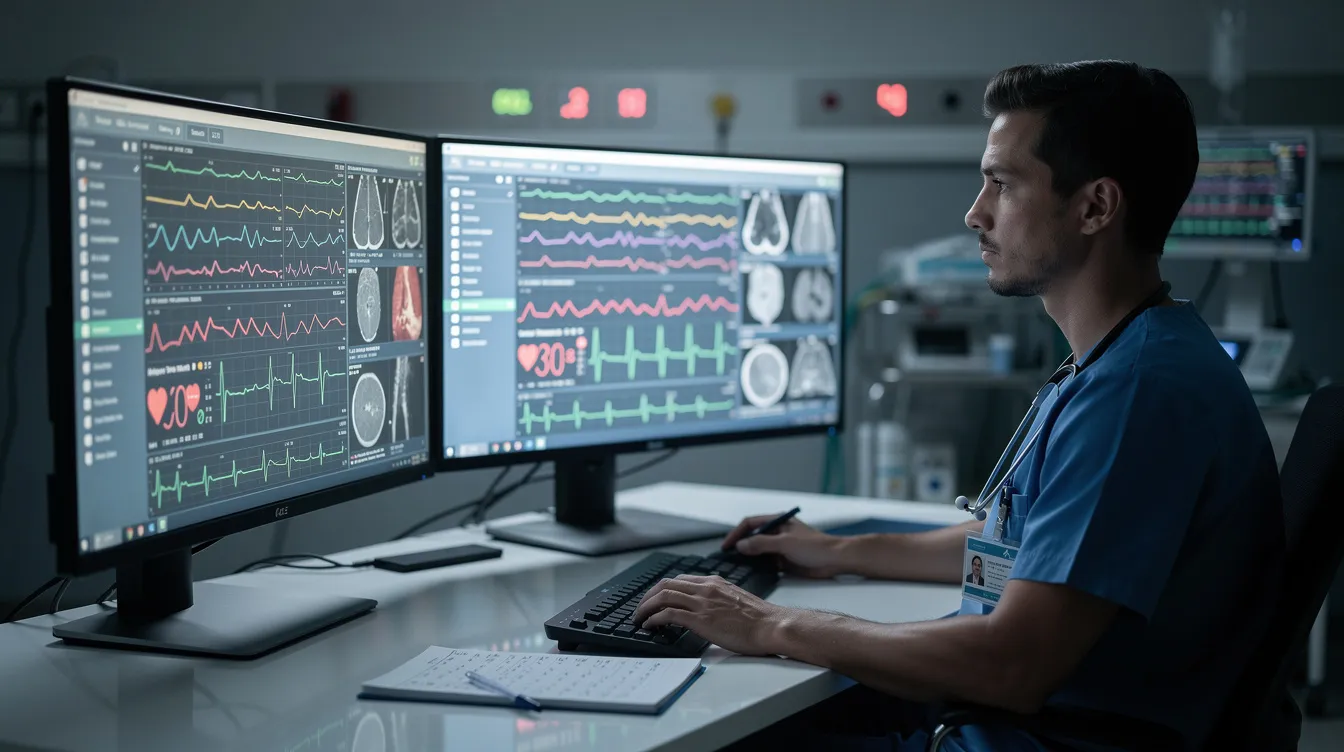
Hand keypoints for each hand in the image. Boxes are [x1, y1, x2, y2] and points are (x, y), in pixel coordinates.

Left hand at [634, 575, 789, 655]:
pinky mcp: (700, 619)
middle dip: (648, 596)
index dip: (662, 589)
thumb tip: (707, 609)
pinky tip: (649, 626)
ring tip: (638, 618)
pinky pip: (668, 614)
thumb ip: (719, 599)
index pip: (680, 579)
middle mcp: (705, 588)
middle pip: (666, 584)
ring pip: (663, 596)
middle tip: (640, 608)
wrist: (771, 625)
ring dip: (645, 607)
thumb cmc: (759, 618)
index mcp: (714, 582)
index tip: (654, 598)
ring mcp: (702, 603)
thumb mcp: (736, 599)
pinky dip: (653, 619)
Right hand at [721, 514, 848, 578]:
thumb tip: (741, 546)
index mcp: (777, 522)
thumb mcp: (785, 543)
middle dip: (740, 547)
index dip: (736, 534)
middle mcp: (777, 533)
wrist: (835, 560)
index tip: (726, 546)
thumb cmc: (814, 546)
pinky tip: (750, 574)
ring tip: (735, 568)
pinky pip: (765, 563)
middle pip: (752, 538)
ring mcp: (780, 547)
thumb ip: (761, 543)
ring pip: (758, 552)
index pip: (750, 524)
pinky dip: (757, 567)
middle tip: (727, 559)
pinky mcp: (783, 561)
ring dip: (747, 558)